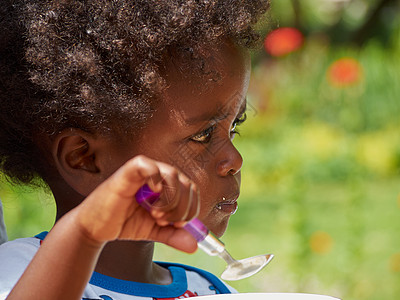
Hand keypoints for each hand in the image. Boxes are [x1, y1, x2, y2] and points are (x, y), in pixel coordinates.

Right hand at [74, 155, 199, 252]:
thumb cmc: (123, 223)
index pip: (191, 189)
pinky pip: (148, 166)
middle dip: (181, 207)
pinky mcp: (128, 172)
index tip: (178, 225)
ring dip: (170, 199)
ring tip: (155, 214)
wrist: (95, 228)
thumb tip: (194, 245)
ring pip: (172, 174)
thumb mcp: (154, 230)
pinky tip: (153, 193)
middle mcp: (157, 175)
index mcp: (166, 186)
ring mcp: (143, 172)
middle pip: (185, 182)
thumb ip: (173, 235)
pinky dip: (155, 178)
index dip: (190, 208)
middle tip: (164, 221)